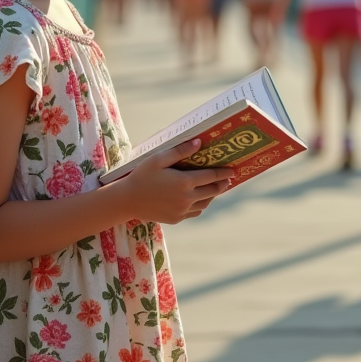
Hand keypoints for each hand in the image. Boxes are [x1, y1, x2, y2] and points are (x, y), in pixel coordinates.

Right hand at [120, 138, 234, 224]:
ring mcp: (182, 210)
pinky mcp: (177, 219)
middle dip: (222, 184)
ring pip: (205, 203)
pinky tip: (200, 200)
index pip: (211, 176)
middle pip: (212, 191)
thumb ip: (180, 151)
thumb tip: (199, 143)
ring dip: (212, 196)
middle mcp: (187, 198)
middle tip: (228, 179)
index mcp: (184, 182)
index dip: (223, 173)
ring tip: (215, 189)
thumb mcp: (158, 159)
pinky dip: (201, 205)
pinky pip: (195, 212)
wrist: (127, 200)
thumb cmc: (142, 176)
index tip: (233, 170)